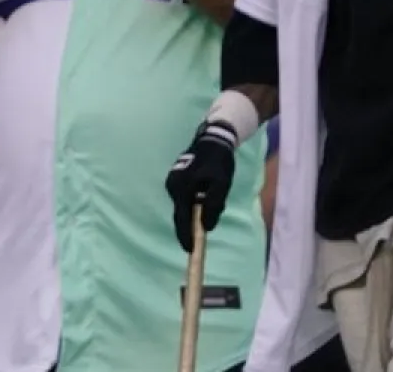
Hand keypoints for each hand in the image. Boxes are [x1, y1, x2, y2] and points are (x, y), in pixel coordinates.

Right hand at [164, 122, 236, 251]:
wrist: (213, 140)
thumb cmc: (218, 163)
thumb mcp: (220, 185)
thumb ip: (213, 205)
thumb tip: (207, 227)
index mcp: (180, 188)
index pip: (181, 218)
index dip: (185, 236)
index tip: (189, 250)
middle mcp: (172, 186)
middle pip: (181, 213)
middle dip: (191, 226)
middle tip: (201, 238)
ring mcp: (173, 182)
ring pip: (184, 206)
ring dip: (194, 214)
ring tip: (209, 215)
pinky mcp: (177, 179)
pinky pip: (185, 198)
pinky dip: (194, 205)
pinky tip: (204, 203)